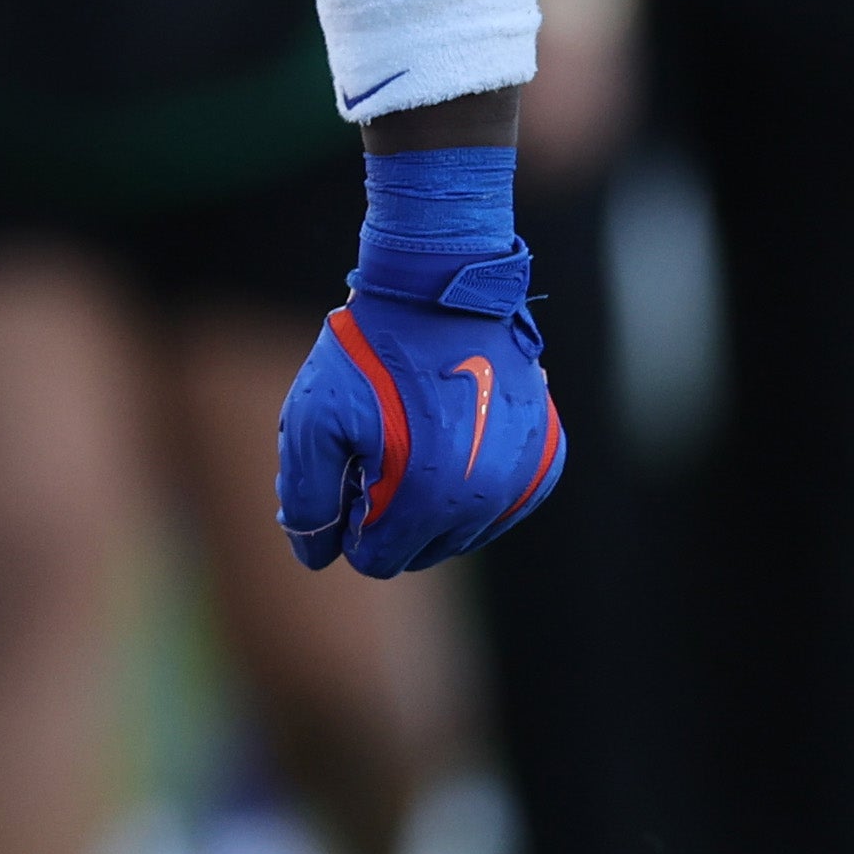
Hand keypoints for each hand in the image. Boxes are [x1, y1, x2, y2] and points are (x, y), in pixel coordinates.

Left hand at [277, 166, 558, 576]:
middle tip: (374, 456)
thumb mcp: (312, 420)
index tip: (348, 478)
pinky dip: (469, 485)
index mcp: (428, 500)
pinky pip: (500, 503)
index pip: (379, 561)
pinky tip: (449, 438)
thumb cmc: (369, 356)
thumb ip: (308, 498)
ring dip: (430, 503)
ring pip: (462, 532)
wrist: (439, 291)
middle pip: (422, 552)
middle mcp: (486, 500)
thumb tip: (319, 554)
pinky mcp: (545, 458)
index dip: (352, 526)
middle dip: (389, 518)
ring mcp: (523, 479)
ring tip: (410, 439)